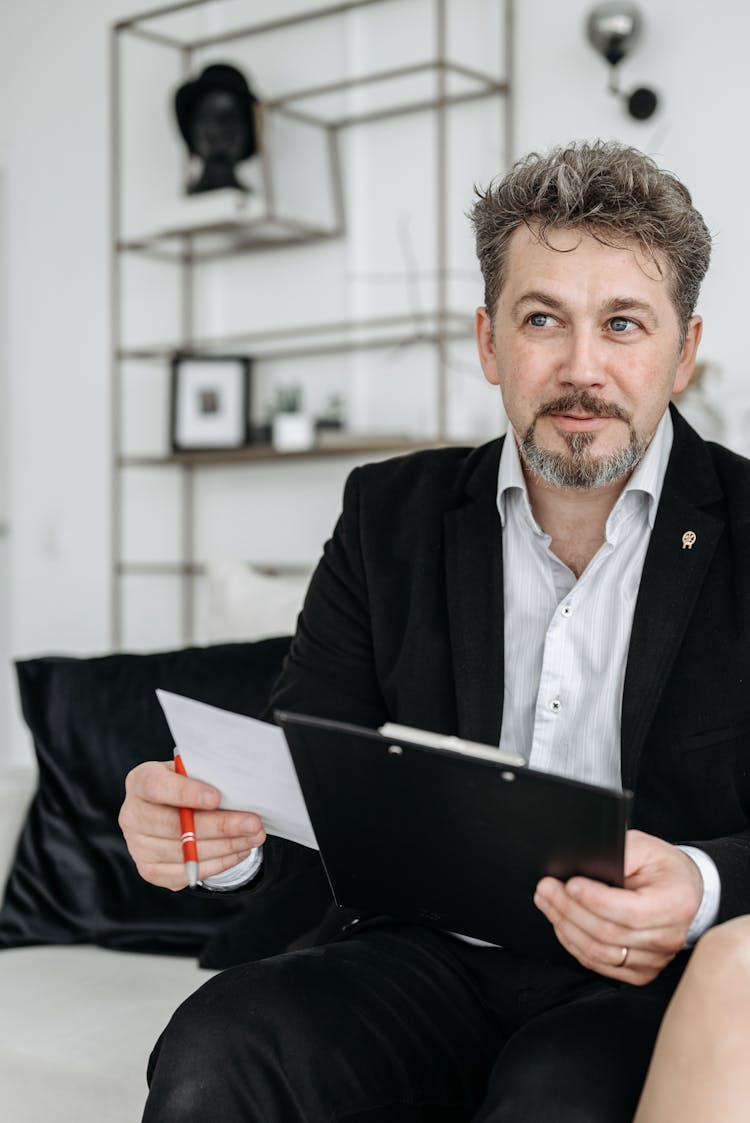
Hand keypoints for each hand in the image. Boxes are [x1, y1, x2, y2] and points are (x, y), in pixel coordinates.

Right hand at [118, 760, 265, 889]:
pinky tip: (238, 852)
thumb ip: (206, 777)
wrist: (171, 808)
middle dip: (219, 826)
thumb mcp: (193, 772)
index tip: (217, 798)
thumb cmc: (187, 785)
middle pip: (173, 825)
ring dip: (225, 847)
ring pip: (184, 852)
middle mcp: (132, 815)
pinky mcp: (149, 869)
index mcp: (140, 781)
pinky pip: (185, 872)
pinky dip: (217, 864)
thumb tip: (239, 791)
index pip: (157, 787)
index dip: (187, 793)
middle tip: (252, 823)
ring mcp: (137, 846)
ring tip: (253, 838)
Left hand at [534, 829, 703, 984]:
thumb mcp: (643, 846)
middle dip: (569, 910)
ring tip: (547, 903)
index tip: (569, 884)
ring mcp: (656, 959)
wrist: (681, 888)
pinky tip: (562, 925)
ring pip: (600, 953)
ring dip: (566, 928)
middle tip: (546, 889)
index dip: (595, 900)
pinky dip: (575, 945)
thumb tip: (584, 864)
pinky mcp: (641, 971)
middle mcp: (669, 937)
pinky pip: (601, 965)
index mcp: (675, 904)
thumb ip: (619, 855)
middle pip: (609, 934)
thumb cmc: (660, 865)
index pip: (630, 911)